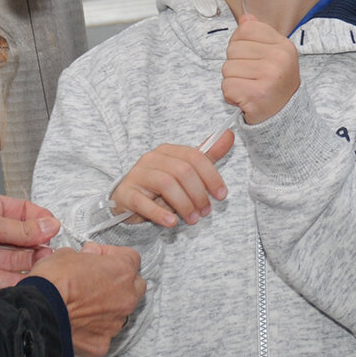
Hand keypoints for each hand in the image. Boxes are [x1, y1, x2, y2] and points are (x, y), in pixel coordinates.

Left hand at [0, 190, 58, 288]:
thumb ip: (22, 229)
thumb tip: (51, 226)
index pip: (24, 213)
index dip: (41, 221)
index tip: (56, 229)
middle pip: (22, 240)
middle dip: (38, 246)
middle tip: (52, 253)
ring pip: (14, 261)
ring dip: (30, 264)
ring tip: (45, 268)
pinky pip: (1, 279)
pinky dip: (16, 282)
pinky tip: (30, 282)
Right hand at [29, 244, 145, 356]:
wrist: (40, 312)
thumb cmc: (53, 281)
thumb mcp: (67, 254)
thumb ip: (86, 255)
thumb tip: (88, 256)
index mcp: (121, 271)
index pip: (131, 258)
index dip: (113, 255)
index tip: (99, 257)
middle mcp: (126, 297)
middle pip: (135, 286)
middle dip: (120, 282)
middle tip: (97, 280)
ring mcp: (116, 322)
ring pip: (120, 312)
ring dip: (108, 306)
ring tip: (84, 304)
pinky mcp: (102, 342)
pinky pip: (103, 334)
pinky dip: (93, 329)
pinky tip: (78, 323)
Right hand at [111, 130, 233, 227]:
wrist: (130, 201)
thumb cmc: (162, 186)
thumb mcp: (186, 171)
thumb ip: (208, 155)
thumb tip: (229, 134)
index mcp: (168, 151)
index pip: (195, 157)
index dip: (212, 176)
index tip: (221, 195)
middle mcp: (151, 158)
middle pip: (182, 171)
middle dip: (199, 194)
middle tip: (205, 212)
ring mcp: (137, 175)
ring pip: (166, 184)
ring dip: (184, 205)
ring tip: (192, 219)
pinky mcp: (126, 194)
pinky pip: (143, 202)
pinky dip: (160, 213)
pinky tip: (171, 222)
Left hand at [222, 14, 299, 123]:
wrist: (285, 117)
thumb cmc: (275, 84)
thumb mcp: (274, 56)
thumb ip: (259, 35)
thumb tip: (245, 17)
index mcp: (283, 46)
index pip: (246, 29)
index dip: (240, 44)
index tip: (251, 59)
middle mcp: (279, 59)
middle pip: (233, 49)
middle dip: (235, 65)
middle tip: (251, 78)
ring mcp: (269, 77)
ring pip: (227, 68)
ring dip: (233, 81)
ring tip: (249, 88)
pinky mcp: (256, 95)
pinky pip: (227, 86)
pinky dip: (231, 95)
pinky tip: (245, 99)